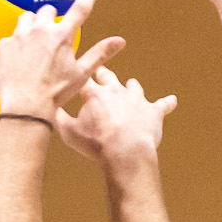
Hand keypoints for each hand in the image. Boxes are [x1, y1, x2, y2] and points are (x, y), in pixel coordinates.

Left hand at [0, 0, 123, 117]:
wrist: (24, 108)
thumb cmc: (55, 93)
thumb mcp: (81, 73)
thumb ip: (99, 53)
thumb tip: (120, 41)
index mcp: (62, 36)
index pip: (79, 10)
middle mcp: (41, 30)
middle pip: (48, 10)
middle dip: (51, 19)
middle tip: (51, 36)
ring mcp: (20, 36)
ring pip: (27, 18)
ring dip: (31, 26)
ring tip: (33, 44)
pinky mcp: (3, 45)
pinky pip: (10, 37)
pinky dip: (15, 45)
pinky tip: (18, 60)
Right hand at [55, 66, 176, 166]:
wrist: (126, 151)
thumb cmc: (96, 143)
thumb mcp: (69, 132)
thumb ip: (58, 117)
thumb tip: (49, 108)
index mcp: (95, 94)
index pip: (84, 79)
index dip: (80, 75)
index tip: (78, 70)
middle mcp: (116, 91)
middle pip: (109, 76)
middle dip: (104, 73)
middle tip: (101, 71)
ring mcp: (136, 100)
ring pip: (134, 87)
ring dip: (131, 86)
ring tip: (131, 84)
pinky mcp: (153, 111)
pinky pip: (162, 105)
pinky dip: (167, 103)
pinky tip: (172, 100)